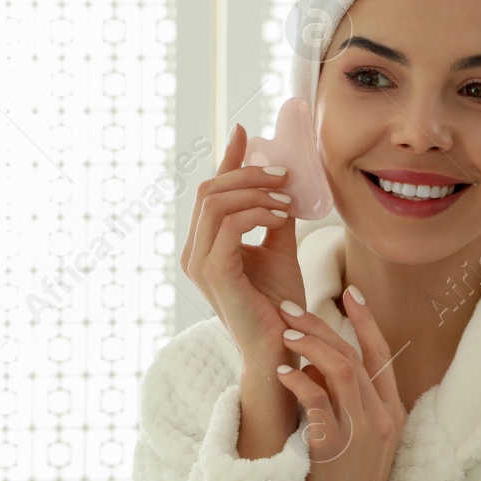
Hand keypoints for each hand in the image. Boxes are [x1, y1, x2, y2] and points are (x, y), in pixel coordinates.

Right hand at [182, 123, 305, 395]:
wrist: (281, 348)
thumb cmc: (280, 305)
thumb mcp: (278, 248)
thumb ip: (272, 217)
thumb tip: (279, 180)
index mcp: (204, 245)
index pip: (211, 192)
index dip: (227, 158)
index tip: (247, 132)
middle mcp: (193, 252)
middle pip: (210, 190)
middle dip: (247, 173)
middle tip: (283, 174)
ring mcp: (199, 264)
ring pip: (216, 202)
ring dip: (254, 191)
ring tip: (286, 198)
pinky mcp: (213, 274)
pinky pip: (228, 225)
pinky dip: (256, 212)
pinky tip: (281, 216)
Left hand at [273, 285, 406, 480]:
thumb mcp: (353, 434)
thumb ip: (342, 399)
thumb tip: (314, 363)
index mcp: (392, 409)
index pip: (382, 351)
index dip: (366, 319)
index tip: (349, 290)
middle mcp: (383, 415)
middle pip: (356, 354)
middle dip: (323, 324)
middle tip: (290, 305)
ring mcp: (364, 431)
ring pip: (342, 370)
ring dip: (312, 345)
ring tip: (285, 330)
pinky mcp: (339, 448)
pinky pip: (319, 403)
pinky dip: (299, 381)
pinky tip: (281, 371)